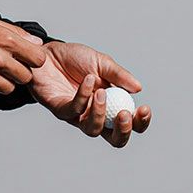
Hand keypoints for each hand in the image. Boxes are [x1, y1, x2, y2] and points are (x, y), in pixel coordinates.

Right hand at [0, 5, 48, 101]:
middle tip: (4, 64)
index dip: (32, 59)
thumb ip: (14, 33)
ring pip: (8, 88)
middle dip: (18, 72)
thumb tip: (33, 41)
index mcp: (3, 40)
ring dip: (1, 81)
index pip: (37, 59)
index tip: (26, 58)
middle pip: (25, 77)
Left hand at [29, 40, 152, 143]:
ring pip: (93, 130)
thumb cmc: (75, 59)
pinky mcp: (60, 110)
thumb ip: (119, 75)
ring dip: (100, 113)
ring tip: (101, 92)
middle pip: (115, 139)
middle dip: (123, 130)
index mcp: (111, 105)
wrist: (48, 54)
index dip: (139, 122)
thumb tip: (138, 88)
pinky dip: (83, 95)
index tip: (144, 108)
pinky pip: (74, 110)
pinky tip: (88, 79)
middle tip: (125, 114)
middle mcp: (95, 115)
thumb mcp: (102, 62)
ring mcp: (77, 116)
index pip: (130, 123)